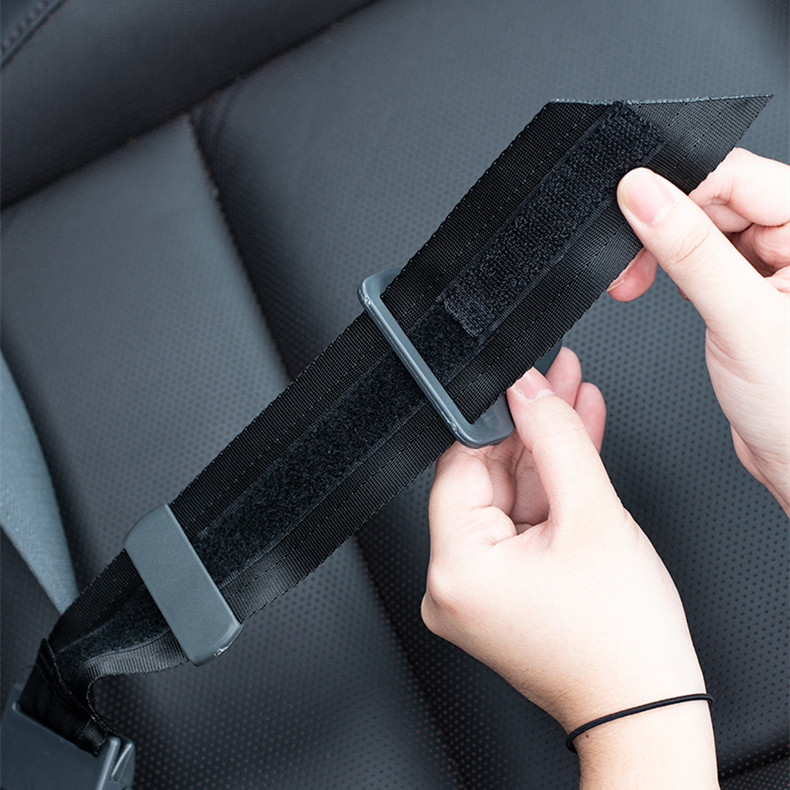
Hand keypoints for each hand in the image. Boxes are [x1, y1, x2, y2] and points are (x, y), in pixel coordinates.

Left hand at [422, 349, 716, 786]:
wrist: (645, 705)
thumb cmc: (620, 640)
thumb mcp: (592, 515)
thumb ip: (555, 438)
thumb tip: (527, 390)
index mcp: (456, 570)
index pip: (460, 465)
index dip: (497, 418)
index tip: (524, 385)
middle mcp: (451, 584)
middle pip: (485, 479)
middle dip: (528, 428)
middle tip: (557, 386)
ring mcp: (474, 589)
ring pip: (506, 497)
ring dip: (543, 452)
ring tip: (573, 405)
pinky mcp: (499, 589)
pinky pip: (517, 524)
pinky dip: (546, 490)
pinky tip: (571, 450)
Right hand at [610, 149, 789, 512]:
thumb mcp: (742, 320)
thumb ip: (691, 252)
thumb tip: (644, 196)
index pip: (736, 177)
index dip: (678, 187)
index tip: (629, 204)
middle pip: (714, 199)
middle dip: (660, 223)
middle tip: (626, 259)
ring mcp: (770, 264)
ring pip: (700, 227)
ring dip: (658, 249)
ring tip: (632, 280)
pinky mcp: (745, 289)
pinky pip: (700, 258)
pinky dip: (668, 270)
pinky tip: (656, 286)